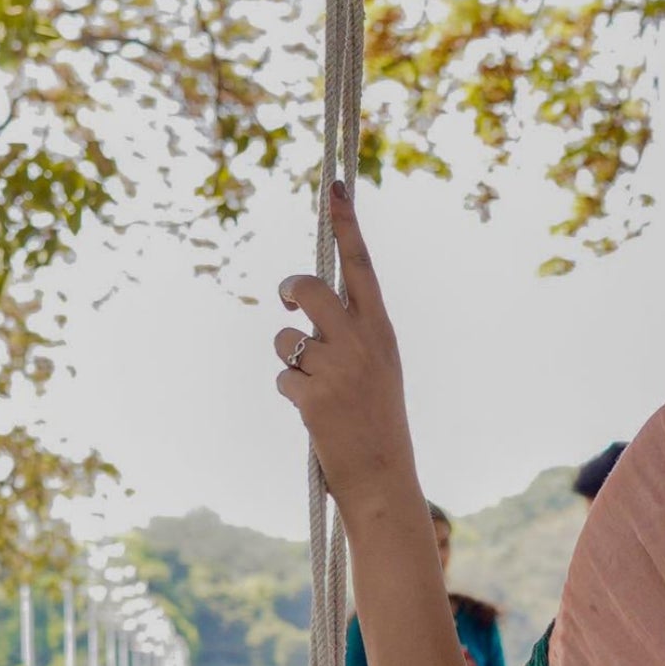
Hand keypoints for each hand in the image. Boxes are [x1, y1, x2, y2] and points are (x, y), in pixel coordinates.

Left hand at [274, 184, 418, 516]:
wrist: (383, 479)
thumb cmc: (378, 423)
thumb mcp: (378, 369)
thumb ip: (351, 334)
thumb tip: (308, 306)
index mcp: (382, 331)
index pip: (360, 265)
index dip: (346, 224)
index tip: (334, 187)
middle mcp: (361, 342)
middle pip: (308, 288)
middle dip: (290, 290)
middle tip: (288, 300)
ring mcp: (337, 367)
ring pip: (284, 339)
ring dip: (288, 361)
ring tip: (316, 389)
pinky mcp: (311, 394)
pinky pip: (281, 377)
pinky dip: (290, 394)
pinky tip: (314, 416)